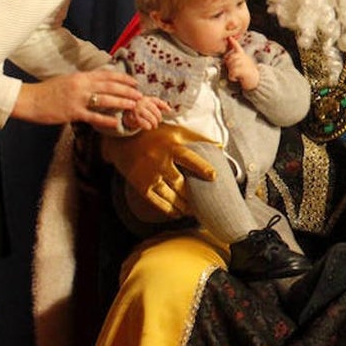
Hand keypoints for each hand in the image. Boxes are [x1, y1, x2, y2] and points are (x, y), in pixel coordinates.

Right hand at [12, 69, 143, 128]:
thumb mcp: (68, 80)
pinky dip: (106, 120)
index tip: (134, 82)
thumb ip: (84, 81)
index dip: (123, 78)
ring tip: (134, 106)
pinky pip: (93, 116)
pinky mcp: (73, 113)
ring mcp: (78, 99)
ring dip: (122, 103)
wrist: (30, 99)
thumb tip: (99, 81)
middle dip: (128, 91)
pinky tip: (117, 123)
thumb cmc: (48, 90)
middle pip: (110, 86)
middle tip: (140, 95)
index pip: (107, 75)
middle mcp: (82, 85)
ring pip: (106, 100)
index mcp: (81, 76)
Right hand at [100, 124, 216, 217]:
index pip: (189, 159)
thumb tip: (221, 146)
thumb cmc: (156, 135)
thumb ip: (198, 139)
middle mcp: (160, 162)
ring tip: (193, 211)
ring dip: (183, 205)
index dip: (202, 167)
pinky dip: (168, 209)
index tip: (213, 176)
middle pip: (180, 183)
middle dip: (192, 195)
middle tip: (205, 204)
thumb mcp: (176, 132)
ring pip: (169, 195)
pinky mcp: (141, 186)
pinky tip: (177, 213)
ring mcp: (149, 175)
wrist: (124, 142)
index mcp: (171, 147)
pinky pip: (156, 202)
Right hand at [121, 96, 169, 131]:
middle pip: (155, 111)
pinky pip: (143, 122)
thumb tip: (169, 109)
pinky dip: (147, 126)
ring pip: (150, 117)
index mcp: (146, 98)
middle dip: (158, 118)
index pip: (157, 101)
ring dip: (154, 123)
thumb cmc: (140, 109)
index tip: (169, 110)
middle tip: (158, 122)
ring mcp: (137, 109)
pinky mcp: (132, 116)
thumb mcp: (148, 104)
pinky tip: (148, 127)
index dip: (164, 106)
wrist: (126, 113)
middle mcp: (142, 102)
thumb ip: (158, 105)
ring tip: (154, 126)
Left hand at [223, 36, 259, 90]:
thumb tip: (228, 59)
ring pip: (230, 66)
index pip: (237, 47)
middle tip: (236, 71)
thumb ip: (237, 59)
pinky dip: (232, 77)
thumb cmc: (249, 73)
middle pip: (229, 59)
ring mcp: (243, 63)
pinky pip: (231, 73)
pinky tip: (237, 78)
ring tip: (238, 75)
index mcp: (243, 55)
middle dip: (229, 66)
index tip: (230, 37)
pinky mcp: (242, 70)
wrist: (258, 80)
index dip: (233, 41)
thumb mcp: (244, 63)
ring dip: (231, 73)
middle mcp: (243, 57)